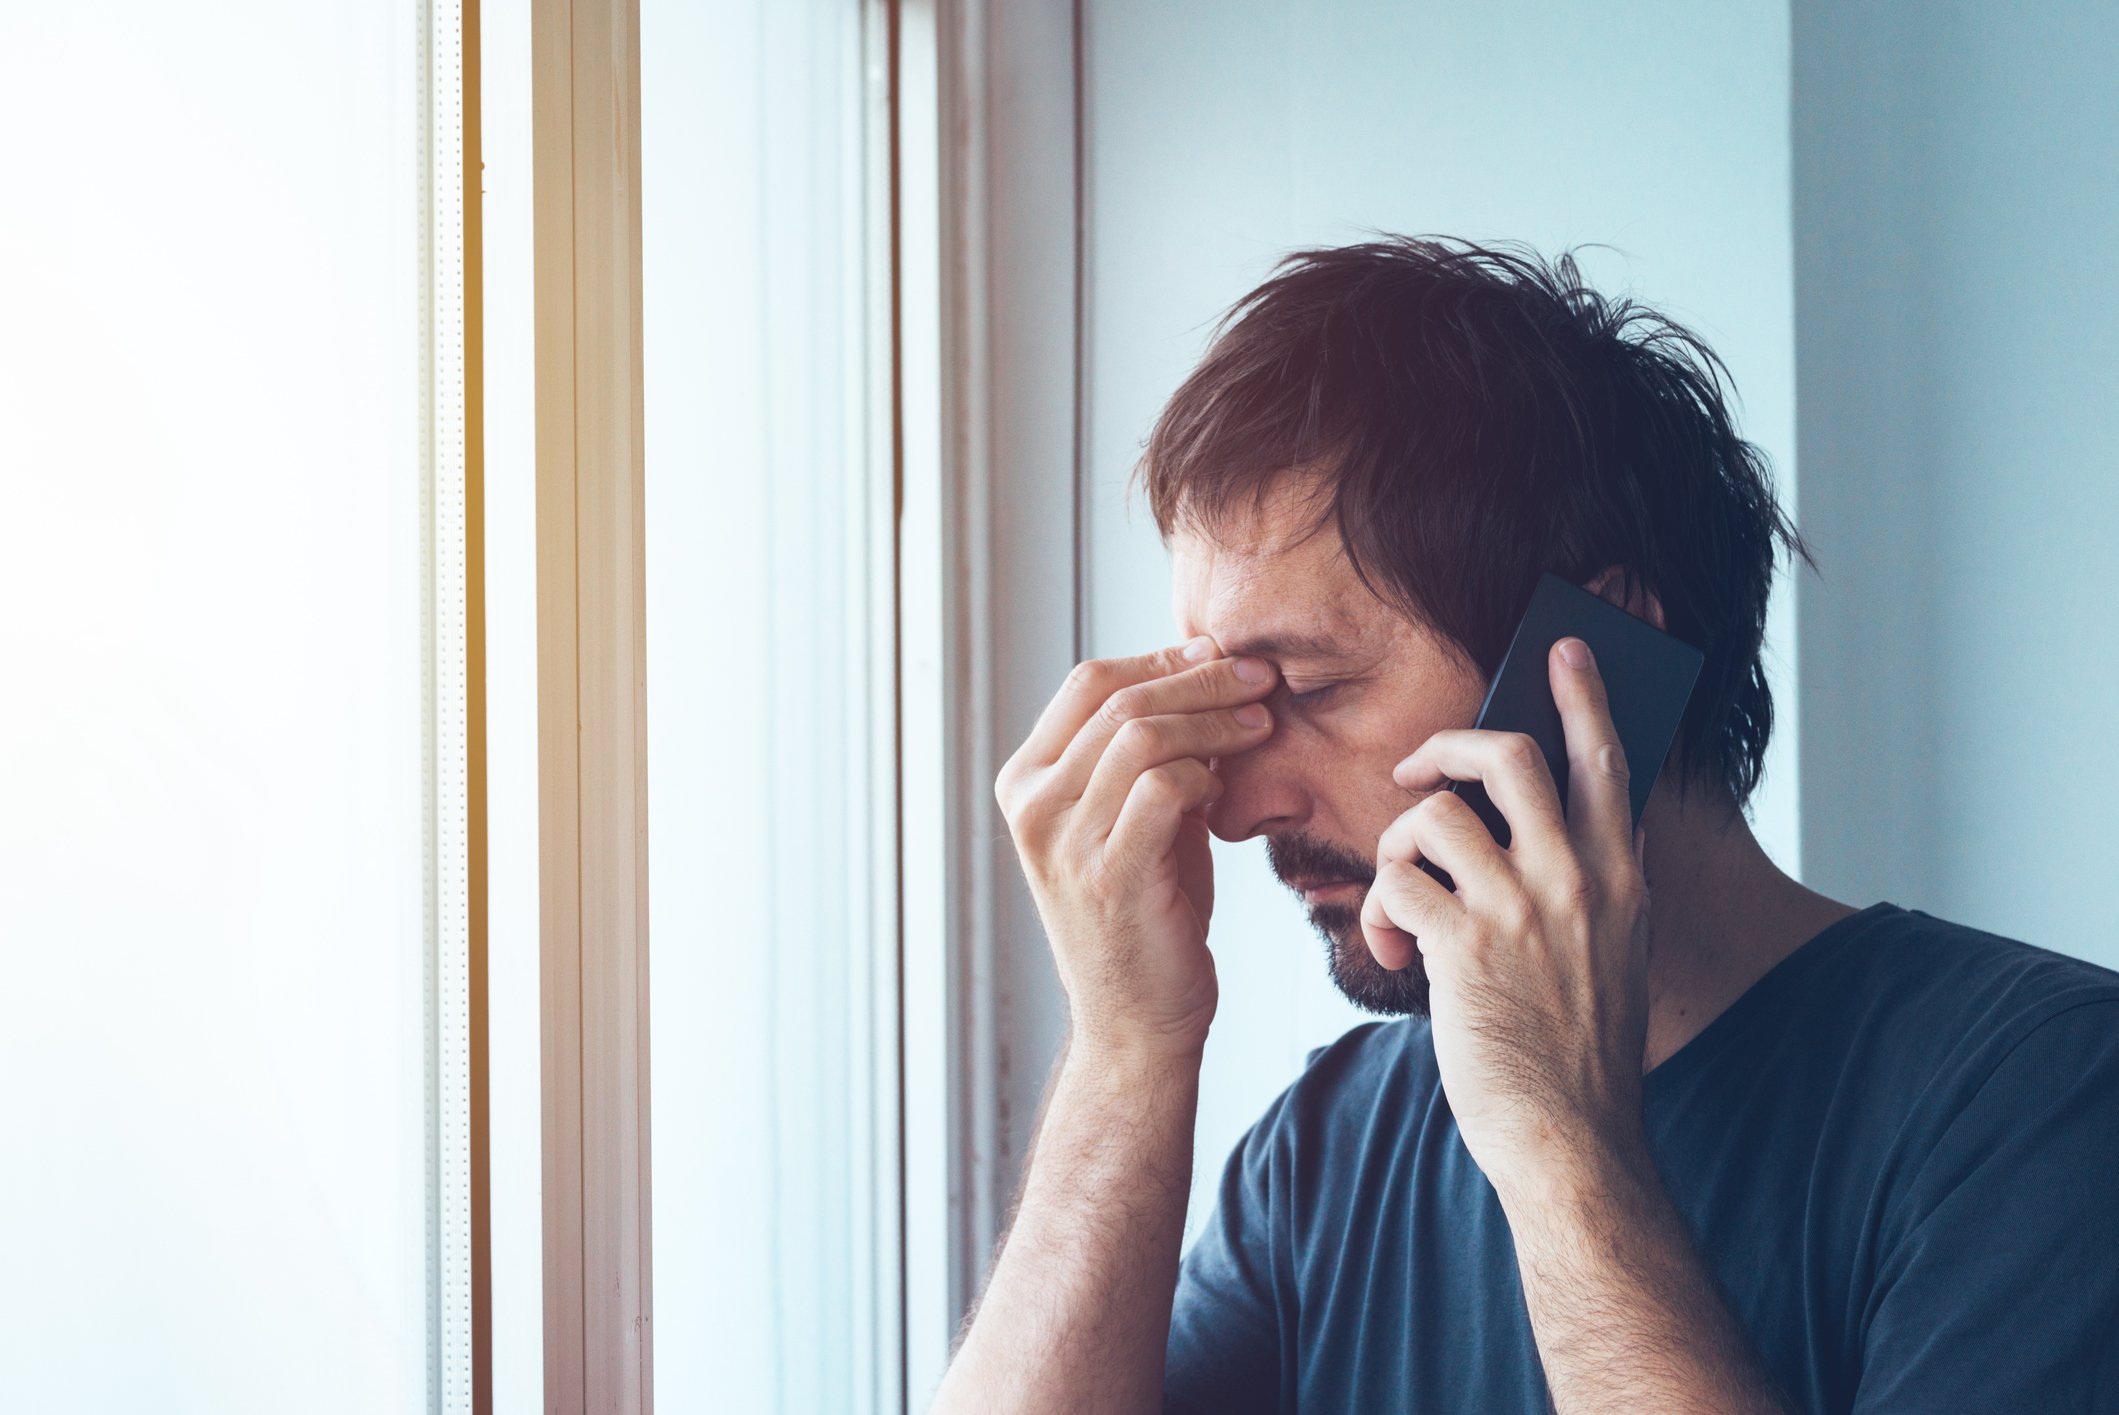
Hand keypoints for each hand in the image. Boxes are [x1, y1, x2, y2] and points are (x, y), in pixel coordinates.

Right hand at [995, 638, 1278, 1058]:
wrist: (1135, 1018)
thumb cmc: (1144, 911)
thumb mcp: (1131, 816)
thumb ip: (1145, 754)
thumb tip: (1201, 672)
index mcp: (1026, 780)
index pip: (1089, 682)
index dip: (1160, 657)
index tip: (1220, 654)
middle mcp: (1033, 805)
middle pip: (1119, 700)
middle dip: (1200, 678)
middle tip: (1260, 677)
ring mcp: (1063, 841)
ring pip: (1142, 735)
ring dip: (1214, 720)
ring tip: (1261, 723)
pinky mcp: (1109, 874)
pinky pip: (1164, 789)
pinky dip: (1206, 774)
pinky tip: (1228, 787)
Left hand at [1359, 637, 1651, 1189]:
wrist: (1571, 1139)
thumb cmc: (1578, 1052)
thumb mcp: (1618, 952)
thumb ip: (1601, 885)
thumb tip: (1582, 826)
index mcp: (1621, 876)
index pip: (1606, 761)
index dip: (1582, 696)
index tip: (1561, 650)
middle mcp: (1578, 878)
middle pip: (1510, 755)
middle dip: (1449, 746)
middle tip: (1419, 772)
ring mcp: (1521, 910)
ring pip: (1434, 817)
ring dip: (1396, 850)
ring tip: (1399, 901)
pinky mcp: (1463, 947)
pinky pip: (1395, 884)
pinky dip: (1377, 913)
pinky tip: (1390, 952)